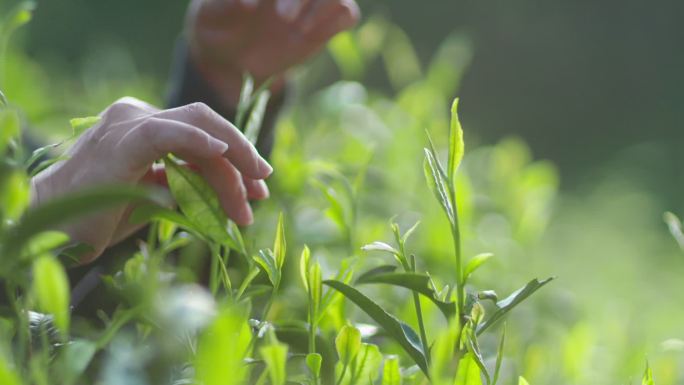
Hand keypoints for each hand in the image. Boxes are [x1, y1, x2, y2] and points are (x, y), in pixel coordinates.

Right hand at [31, 97, 271, 262]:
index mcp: (146, 125)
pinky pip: (167, 132)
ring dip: (229, 169)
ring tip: (245, 205)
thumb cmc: (102, 213)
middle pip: (208, 125)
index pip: (204, 132)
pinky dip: (198, 139)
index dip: (237, 156)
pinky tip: (222, 150)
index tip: (257, 189)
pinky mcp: (123, 141)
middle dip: (242, 157)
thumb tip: (234, 188)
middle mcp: (139, 116)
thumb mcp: (158, 194)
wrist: (54, 228)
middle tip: (261, 191)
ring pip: (198, 131)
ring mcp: (129, 124)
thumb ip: (192, 182)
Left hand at [186, 0, 359, 104]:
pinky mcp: (325, 23)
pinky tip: (307, 35)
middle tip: (283, 18)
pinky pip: (347, 13)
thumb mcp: (210, 16)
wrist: (232, 58)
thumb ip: (222, 4)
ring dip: (323, 4)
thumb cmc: (218, 25)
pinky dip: (336, 20)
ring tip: (300, 31)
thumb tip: (246, 1)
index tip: (249, 7)